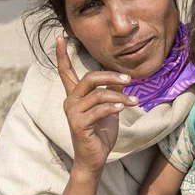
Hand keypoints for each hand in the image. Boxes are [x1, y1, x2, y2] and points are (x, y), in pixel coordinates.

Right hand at [56, 36, 137, 175]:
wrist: (95, 159)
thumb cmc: (100, 133)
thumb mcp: (109, 109)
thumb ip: (111, 92)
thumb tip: (121, 78)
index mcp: (75, 95)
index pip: (65, 71)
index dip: (61, 54)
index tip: (59, 36)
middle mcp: (70, 101)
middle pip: (89, 78)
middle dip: (110, 76)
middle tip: (129, 80)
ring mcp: (73, 113)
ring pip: (98, 94)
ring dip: (119, 96)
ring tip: (135, 102)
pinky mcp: (78, 124)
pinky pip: (98, 110)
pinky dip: (113, 107)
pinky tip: (123, 108)